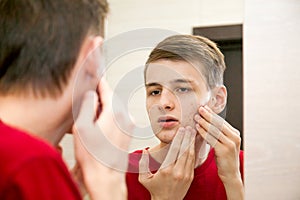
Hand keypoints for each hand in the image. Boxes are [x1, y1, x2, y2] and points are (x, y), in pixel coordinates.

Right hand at [73, 79, 132, 199]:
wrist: (106, 176)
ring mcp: (128, 125)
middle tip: (87, 103)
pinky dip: (108, 117)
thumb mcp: (82, 127)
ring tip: (91, 121)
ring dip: (103, 109)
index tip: (94, 72)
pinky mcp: (128, 132)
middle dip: (98, 97)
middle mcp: (125, 116)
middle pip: (110, 98)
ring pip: (114, 108)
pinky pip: (117, 117)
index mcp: (114, 112)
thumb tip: (91, 93)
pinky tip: (99, 128)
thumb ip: (87, 105)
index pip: (106, 89)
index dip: (98, 80)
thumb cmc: (94, 156)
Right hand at [139, 127, 195, 199]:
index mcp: (166, 170)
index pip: (174, 150)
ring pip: (191, 155)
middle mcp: (178, 172)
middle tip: (189, 127)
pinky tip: (193, 144)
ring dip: (192, 143)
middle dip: (187, 138)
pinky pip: (193, 161)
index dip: (179, 138)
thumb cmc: (154, 189)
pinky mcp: (190, 177)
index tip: (181, 130)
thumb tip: (145, 150)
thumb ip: (143, 164)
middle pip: (184, 151)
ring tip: (193, 133)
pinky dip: (194, 151)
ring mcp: (185, 175)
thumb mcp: (144, 178)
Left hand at [194, 105, 243, 199]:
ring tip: (196, 117)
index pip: (222, 121)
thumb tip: (206, 122)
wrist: (231, 175)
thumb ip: (218, 134)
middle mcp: (234, 137)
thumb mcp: (223, 144)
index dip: (212, 114)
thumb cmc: (224, 159)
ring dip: (204, 122)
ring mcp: (230, 144)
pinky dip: (204, 132)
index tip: (204, 107)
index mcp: (235, 134)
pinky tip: (197, 128)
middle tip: (199, 108)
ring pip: (215, 130)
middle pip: (219, 123)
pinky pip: (212, 138)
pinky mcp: (224, 150)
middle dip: (208, 115)